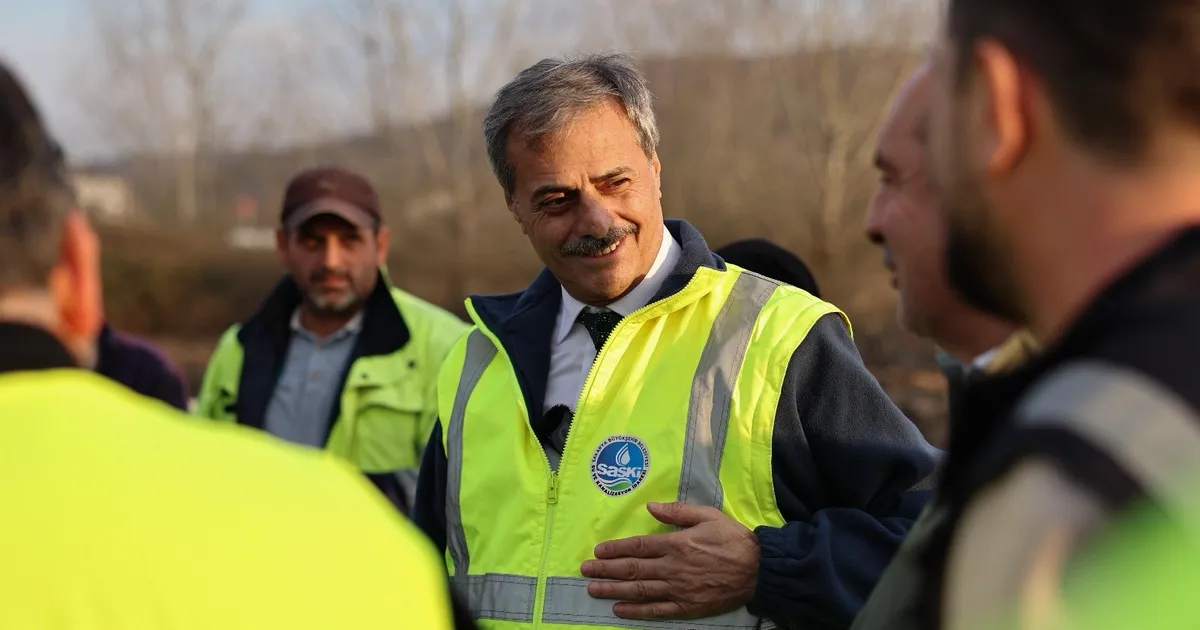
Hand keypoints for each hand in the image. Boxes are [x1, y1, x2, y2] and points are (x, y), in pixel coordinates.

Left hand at [580, 502, 759, 619]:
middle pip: (633, 569)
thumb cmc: (733, 539)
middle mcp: (673, 567)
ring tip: (593, 589)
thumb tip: (651, 506)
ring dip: (613, 590)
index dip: (616, 549)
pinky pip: (656, 610)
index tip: (598, 550)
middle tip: (585, 570)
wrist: (759, 569)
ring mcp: (678, 589)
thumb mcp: (707, 516)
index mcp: (677, 544)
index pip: (638, 547)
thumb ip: (678, 511)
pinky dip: (636, 611)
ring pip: (639, 590)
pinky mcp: (686, 606)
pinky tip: (619, 609)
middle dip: (606, 569)